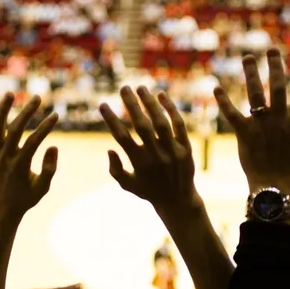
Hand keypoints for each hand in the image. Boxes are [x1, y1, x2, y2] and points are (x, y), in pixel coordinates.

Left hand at [0, 93, 57, 223]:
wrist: (3, 206)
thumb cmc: (26, 197)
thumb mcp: (43, 188)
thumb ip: (49, 169)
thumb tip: (53, 146)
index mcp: (19, 167)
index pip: (33, 143)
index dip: (44, 128)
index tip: (56, 115)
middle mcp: (5, 157)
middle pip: (14, 130)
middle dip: (26, 113)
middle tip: (38, 98)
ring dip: (2, 109)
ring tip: (11, 93)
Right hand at [101, 86, 200, 215]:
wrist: (179, 200)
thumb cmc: (149, 190)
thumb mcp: (128, 185)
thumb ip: (115, 170)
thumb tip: (109, 149)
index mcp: (139, 164)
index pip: (122, 137)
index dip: (111, 120)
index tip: (103, 104)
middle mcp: (156, 156)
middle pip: (141, 126)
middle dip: (131, 105)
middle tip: (123, 88)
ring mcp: (173, 152)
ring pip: (161, 122)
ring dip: (150, 103)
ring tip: (140, 88)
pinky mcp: (186, 148)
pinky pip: (179, 125)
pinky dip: (171, 109)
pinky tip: (162, 95)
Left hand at [214, 49, 289, 195]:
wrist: (274, 188)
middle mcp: (279, 120)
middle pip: (276, 87)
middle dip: (275, 66)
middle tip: (271, 49)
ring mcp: (261, 126)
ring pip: (254, 96)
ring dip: (250, 75)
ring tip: (247, 57)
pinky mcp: (244, 134)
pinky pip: (232, 115)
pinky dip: (223, 102)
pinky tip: (216, 88)